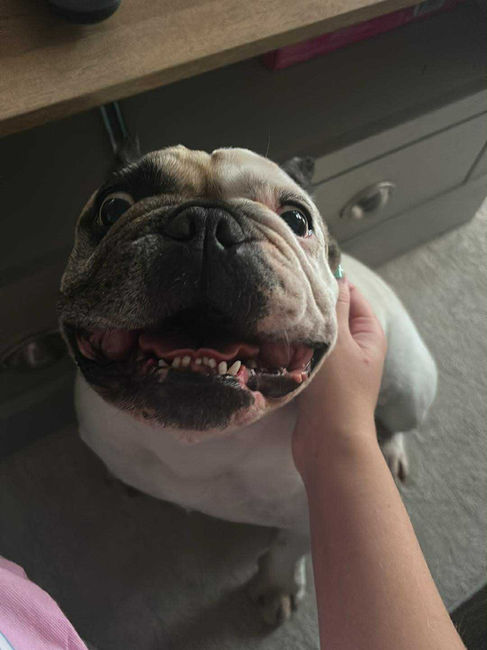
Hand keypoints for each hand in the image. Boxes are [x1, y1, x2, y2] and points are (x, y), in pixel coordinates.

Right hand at [292, 278, 386, 477]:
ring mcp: (338, 367)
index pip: (351, 295)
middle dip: (311, 310)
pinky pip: (306, 357)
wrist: (330, 444)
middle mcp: (357, 348)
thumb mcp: (338, 342)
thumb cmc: (338, 390)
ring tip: (278, 322)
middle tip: (285, 299)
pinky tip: (275, 346)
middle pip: (332, 317)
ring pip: (316, 337)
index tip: (301, 275)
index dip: (329, 284)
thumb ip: (335, 309)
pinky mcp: (319, 383)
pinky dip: (293, 352)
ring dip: (299, 333)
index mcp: (369, 334)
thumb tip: (336, 278)